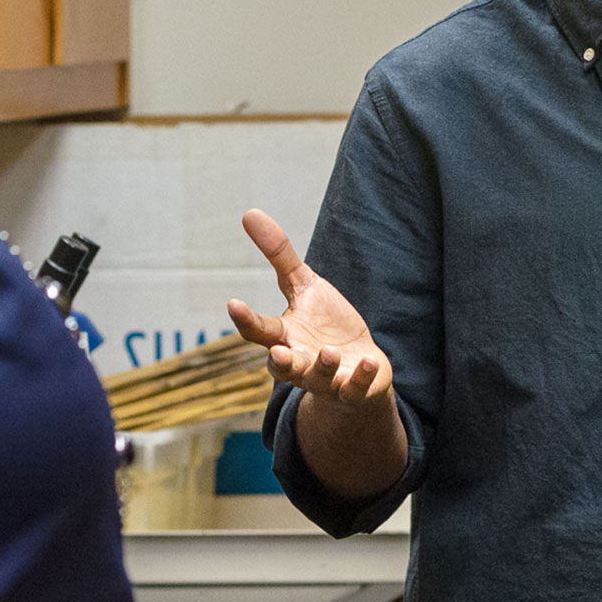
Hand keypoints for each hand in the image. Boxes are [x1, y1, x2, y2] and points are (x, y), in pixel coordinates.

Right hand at [228, 209, 393, 417]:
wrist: (360, 364)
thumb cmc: (326, 324)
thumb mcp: (304, 286)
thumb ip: (279, 255)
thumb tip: (249, 213)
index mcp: (284, 336)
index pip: (259, 330)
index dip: (245, 319)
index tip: (233, 303)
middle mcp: (299, 362)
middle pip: (282, 366)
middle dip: (280, 362)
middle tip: (278, 353)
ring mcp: (326, 379)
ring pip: (318, 379)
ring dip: (322, 367)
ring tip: (328, 351)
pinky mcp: (354, 389)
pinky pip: (356, 388)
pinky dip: (361, 377)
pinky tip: (368, 361)